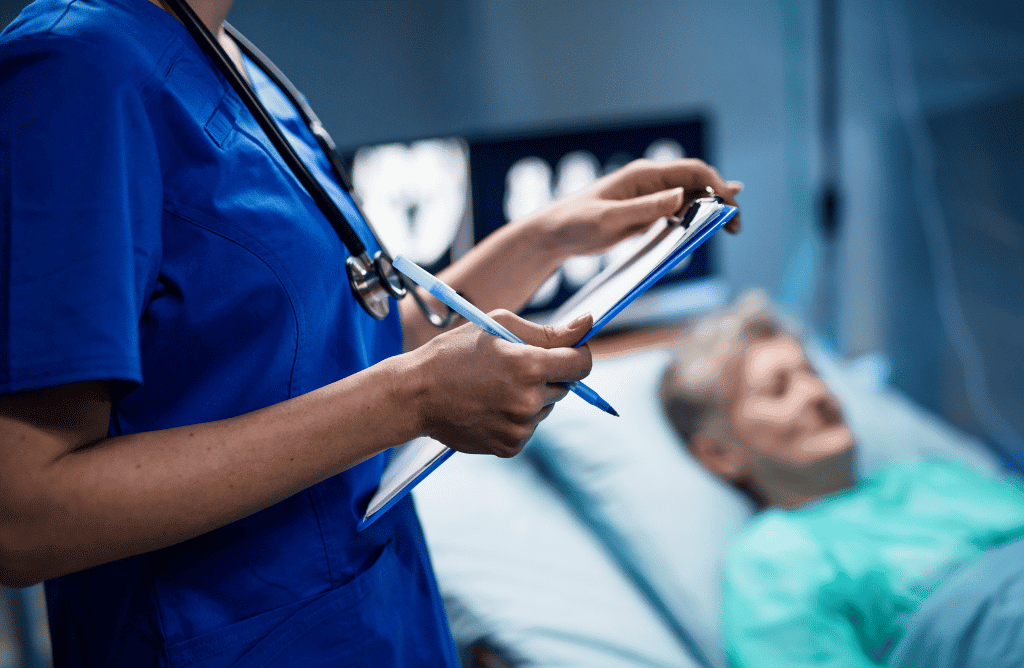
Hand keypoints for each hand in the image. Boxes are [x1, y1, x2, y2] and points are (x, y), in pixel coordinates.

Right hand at [408, 312, 593, 456]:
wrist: (416, 395)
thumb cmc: (454, 353)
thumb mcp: (497, 327)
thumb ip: (548, 331)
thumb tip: (588, 324)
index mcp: (528, 366)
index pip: (581, 363)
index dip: (578, 353)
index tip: (569, 350)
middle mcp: (528, 401)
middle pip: (565, 387)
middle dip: (548, 375)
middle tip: (512, 368)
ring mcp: (520, 428)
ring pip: (546, 408)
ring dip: (531, 397)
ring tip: (494, 388)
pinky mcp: (510, 447)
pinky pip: (528, 428)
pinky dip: (516, 418)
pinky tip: (489, 407)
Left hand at [525, 158, 742, 258]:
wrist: (554, 234)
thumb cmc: (575, 223)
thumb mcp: (609, 219)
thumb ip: (644, 209)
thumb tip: (680, 196)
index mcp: (643, 175)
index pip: (692, 171)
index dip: (717, 186)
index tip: (731, 207)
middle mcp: (650, 181)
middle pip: (697, 182)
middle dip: (721, 200)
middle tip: (736, 226)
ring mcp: (649, 196)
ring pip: (691, 196)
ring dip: (712, 210)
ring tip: (732, 229)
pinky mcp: (645, 211)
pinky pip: (678, 210)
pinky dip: (697, 216)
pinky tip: (712, 222)